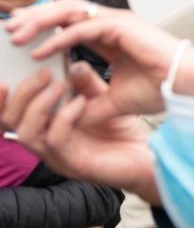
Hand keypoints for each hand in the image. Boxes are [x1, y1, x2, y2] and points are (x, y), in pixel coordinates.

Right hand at [0, 61, 159, 202]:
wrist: (146, 158)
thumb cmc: (122, 132)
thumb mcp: (101, 100)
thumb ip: (84, 84)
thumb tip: (71, 61)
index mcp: (44, 129)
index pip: (8, 115)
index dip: (0, 97)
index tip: (6, 74)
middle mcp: (44, 145)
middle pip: (10, 122)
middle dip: (22, 94)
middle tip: (43, 73)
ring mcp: (57, 157)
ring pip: (26, 133)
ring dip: (39, 105)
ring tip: (58, 85)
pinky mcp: (74, 165)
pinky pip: (55, 140)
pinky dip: (63, 117)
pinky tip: (80, 102)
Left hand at [6, 0, 184, 118]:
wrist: (187, 85)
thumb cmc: (162, 88)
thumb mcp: (117, 100)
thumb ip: (93, 102)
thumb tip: (72, 116)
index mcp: (112, 34)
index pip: (70, 22)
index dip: (45, 26)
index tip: (21, 37)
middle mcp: (112, 23)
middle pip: (65, 10)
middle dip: (35, 18)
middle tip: (10, 30)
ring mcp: (117, 21)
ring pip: (69, 12)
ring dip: (40, 22)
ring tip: (17, 35)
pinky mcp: (121, 27)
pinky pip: (81, 29)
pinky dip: (58, 38)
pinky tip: (40, 50)